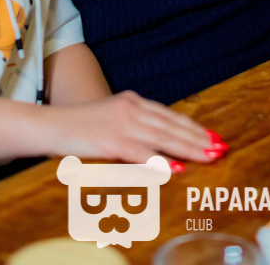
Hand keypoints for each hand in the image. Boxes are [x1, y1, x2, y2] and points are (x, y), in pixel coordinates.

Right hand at [42, 91, 225, 164]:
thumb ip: (132, 126)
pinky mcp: (110, 141)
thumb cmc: (78, 128)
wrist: (49, 125)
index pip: (169, 114)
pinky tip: (175, 168)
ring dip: (189, 147)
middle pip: (171, 124)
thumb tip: (156, 144)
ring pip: (163, 136)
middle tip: (220, 147)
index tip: (211, 136)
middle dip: (198, 137)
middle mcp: (130, 108)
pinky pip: (141, 153)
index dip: (191, 126)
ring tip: (209, 155)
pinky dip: (159, 161)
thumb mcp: (109, 120)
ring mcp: (121, 124)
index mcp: (131, 101)